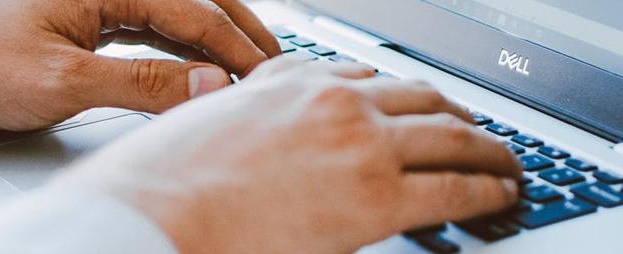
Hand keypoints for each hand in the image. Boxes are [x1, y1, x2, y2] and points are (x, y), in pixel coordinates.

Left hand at [0, 0, 279, 128]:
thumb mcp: (63, 81)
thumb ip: (142, 83)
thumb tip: (207, 84)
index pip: (190, 11)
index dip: (233, 46)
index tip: (264, 76)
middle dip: (237, 28)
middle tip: (274, 60)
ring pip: (174, 11)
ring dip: (212, 38)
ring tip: (247, 64)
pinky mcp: (87, 16)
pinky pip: (149, 27)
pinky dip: (180, 47)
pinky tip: (197, 64)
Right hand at [58, 57, 521, 252]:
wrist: (152, 212)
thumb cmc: (160, 180)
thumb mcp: (201, 121)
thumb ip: (238, 109)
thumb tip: (244, 112)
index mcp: (288, 80)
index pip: (366, 75)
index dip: (402, 94)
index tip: (414, 106)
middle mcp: (332, 101)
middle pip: (420, 95)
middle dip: (455, 114)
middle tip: (473, 132)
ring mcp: (359, 143)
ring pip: (452, 133)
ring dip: (488, 148)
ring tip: (503, 164)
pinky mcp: (378, 196)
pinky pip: (456, 185)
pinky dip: (488, 188)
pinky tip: (498, 194)